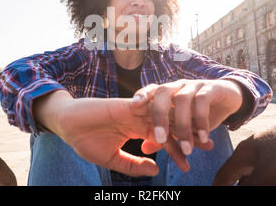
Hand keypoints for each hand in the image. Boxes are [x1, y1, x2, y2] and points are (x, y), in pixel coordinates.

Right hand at [34, 90, 191, 176]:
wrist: (67, 125)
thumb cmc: (86, 141)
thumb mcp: (113, 159)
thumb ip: (133, 165)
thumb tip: (156, 170)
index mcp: (137, 129)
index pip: (162, 139)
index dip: (176, 151)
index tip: (188, 164)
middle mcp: (140, 118)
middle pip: (169, 124)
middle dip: (188, 134)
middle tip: (208, 145)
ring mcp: (134, 110)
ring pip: (164, 115)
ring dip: (182, 125)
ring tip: (199, 137)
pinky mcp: (126, 105)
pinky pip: (149, 107)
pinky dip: (163, 113)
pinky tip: (179, 120)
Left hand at [133, 79, 243, 155]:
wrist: (229, 98)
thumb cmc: (201, 111)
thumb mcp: (183, 124)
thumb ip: (166, 135)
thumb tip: (144, 148)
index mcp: (170, 91)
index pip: (152, 89)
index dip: (142, 95)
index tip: (133, 106)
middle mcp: (179, 85)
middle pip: (163, 92)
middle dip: (160, 115)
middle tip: (160, 139)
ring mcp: (195, 85)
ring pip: (183, 100)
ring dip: (184, 126)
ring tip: (187, 149)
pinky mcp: (212, 88)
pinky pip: (203, 101)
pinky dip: (201, 120)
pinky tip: (203, 138)